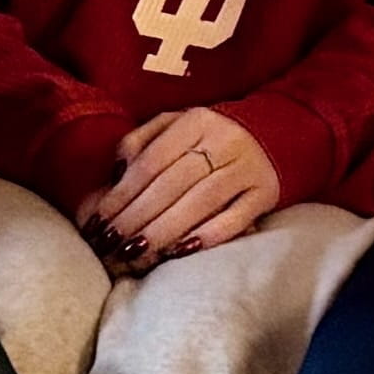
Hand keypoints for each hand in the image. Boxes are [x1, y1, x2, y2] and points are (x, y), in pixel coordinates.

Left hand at [80, 108, 278, 271]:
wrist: (273, 136)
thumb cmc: (209, 138)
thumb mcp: (175, 125)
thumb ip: (141, 142)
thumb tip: (116, 174)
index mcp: (195, 121)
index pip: (152, 160)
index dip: (123, 193)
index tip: (99, 220)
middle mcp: (222, 142)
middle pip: (173, 183)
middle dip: (137, 217)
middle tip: (110, 243)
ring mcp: (246, 169)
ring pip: (200, 202)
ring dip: (165, 230)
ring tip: (136, 251)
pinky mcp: (265, 194)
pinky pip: (235, 218)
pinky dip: (208, 236)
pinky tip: (181, 252)